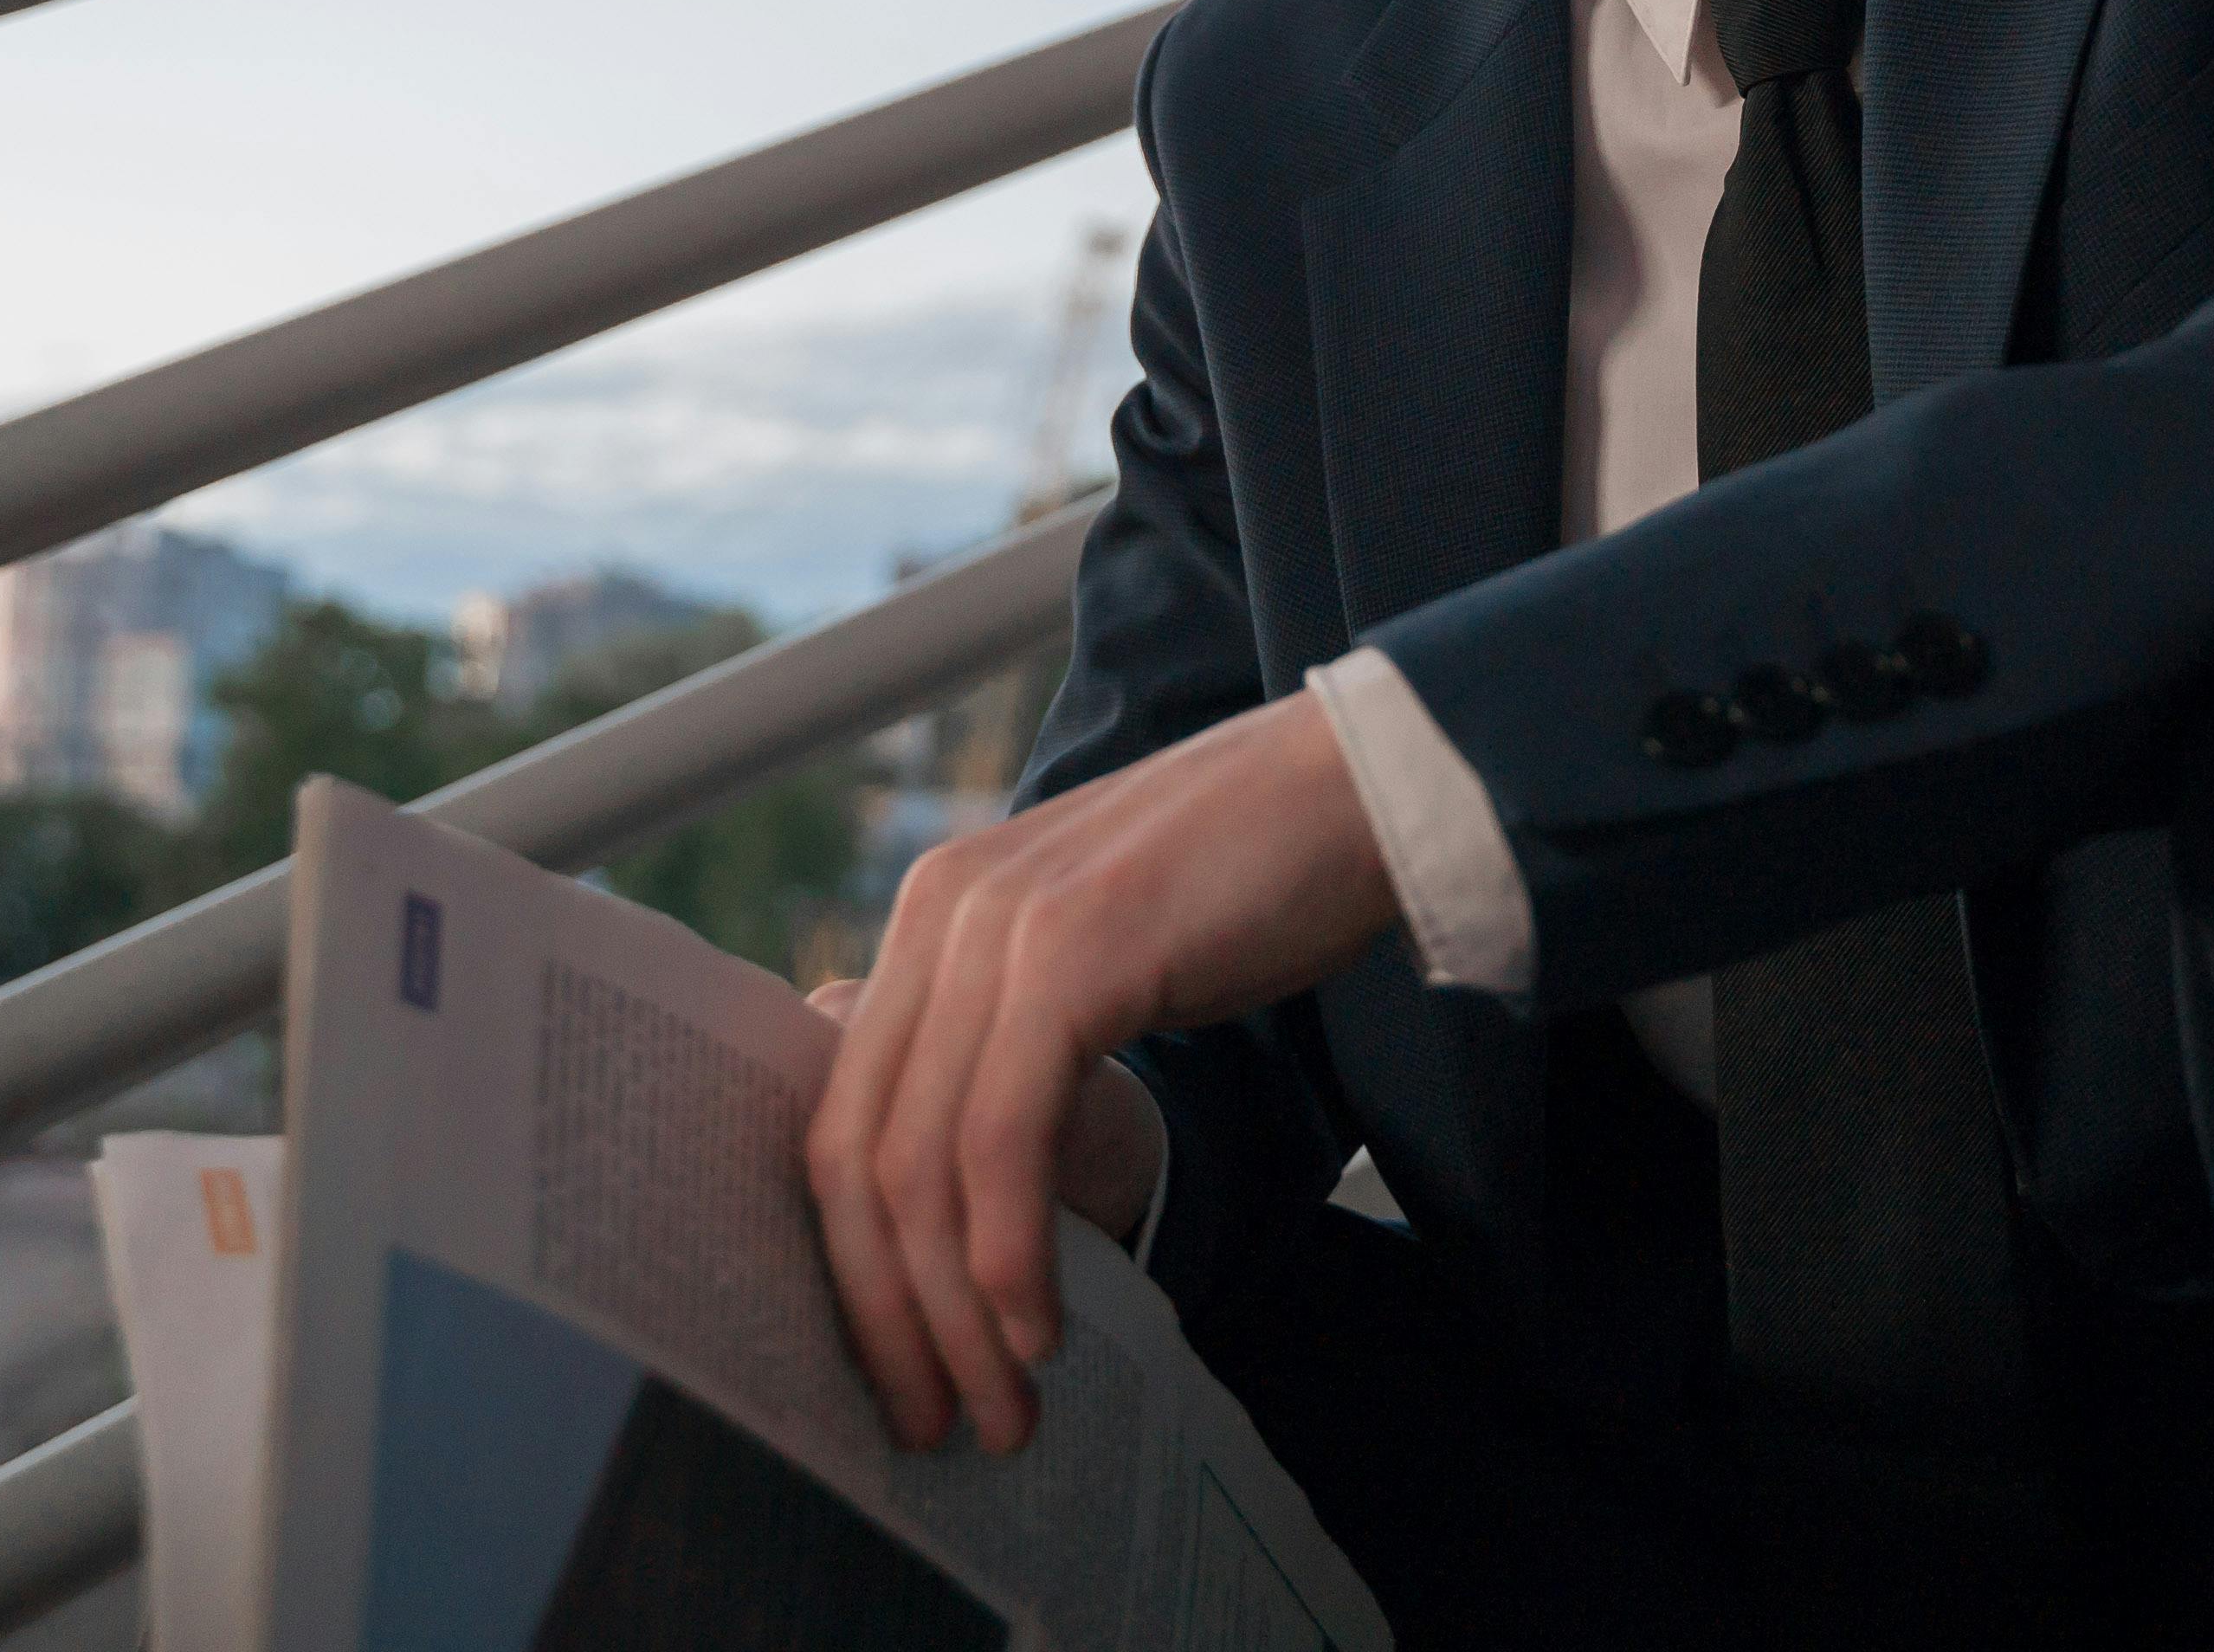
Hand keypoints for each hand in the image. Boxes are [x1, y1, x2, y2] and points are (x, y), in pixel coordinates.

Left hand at [802, 694, 1398, 1453]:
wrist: (1369, 787)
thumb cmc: (1257, 882)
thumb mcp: (1102, 954)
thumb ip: (1020, 1034)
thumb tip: (972, 1194)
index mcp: (934, 913)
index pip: (844, 1120)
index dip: (859, 1268)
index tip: (901, 1373)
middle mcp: (940, 912)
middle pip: (857, 1157)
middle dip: (890, 1317)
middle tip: (932, 1426)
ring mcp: (997, 927)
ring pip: (921, 1165)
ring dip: (954, 1314)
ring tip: (1003, 1407)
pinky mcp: (1070, 953)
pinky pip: (999, 1140)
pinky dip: (1011, 1253)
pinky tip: (1042, 1328)